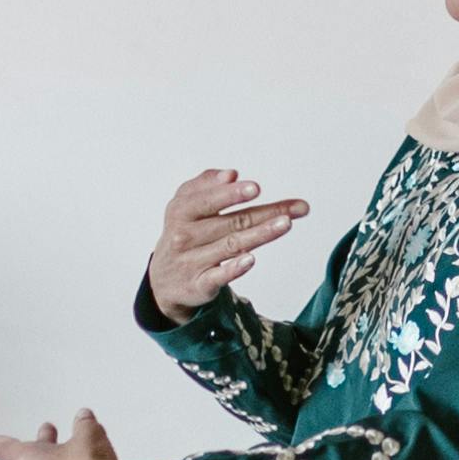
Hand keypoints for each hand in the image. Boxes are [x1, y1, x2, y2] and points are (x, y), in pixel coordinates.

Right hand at [149, 167, 308, 320]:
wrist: (164, 280)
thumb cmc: (184, 233)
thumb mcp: (185, 205)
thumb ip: (205, 185)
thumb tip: (231, 174)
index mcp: (181, 211)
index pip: (210, 200)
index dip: (232, 194)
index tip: (256, 188)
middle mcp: (185, 236)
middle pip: (231, 222)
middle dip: (265, 213)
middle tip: (294, 209)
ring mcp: (192, 261)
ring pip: (231, 246)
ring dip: (260, 235)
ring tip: (285, 224)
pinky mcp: (199, 285)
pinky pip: (218, 276)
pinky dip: (234, 268)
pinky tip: (250, 259)